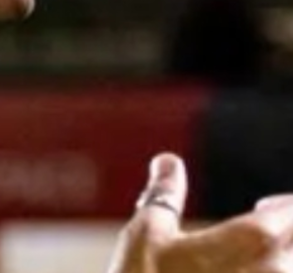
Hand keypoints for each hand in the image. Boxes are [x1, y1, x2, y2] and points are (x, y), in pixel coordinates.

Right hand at [106, 152, 292, 272]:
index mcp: (253, 241)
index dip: (284, 205)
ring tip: (250, 264)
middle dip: (286, 233)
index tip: (264, 206)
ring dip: (278, 263)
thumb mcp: (146, 236)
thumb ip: (164, 195)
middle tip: (266, 232)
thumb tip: (168, 161)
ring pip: (288, 269)